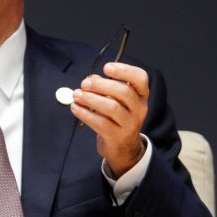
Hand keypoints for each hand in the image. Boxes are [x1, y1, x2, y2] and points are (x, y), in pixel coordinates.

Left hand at [70, 62, 148, 176]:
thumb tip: (92, 79)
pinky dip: (85, 114)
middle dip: (101, 85)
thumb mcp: (116, 101)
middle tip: (84, 83)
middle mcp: (139, 109)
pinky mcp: (117, 137)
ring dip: (91, 99)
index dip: (124, 70)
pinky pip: (100, 123)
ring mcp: (130, 124)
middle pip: (124, 92)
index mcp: (141, 96)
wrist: (123, 148)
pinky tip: (75, 108)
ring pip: (112, 108)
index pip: (140, 78)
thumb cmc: (118, 118)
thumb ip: (105, 88)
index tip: (106, 67)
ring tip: (76, 95)